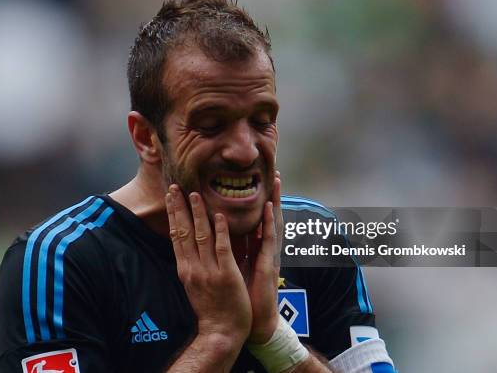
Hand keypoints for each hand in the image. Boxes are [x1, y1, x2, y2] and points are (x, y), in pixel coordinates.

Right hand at [165, 185, 251, 347]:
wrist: (221, 332)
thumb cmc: (210, 309)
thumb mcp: (193, 285)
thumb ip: (191, 264)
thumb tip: (186, 246)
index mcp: (185, 269)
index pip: (176, 237)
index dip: (172, 215)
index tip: (170, 197)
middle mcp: (193, 268)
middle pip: (183, 233)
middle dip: (179, 208)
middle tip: (175, 187)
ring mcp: (209, 271)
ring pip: (201, 236)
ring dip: (198, 214)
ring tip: (195, 194)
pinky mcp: (226, 275)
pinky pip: (222, 249)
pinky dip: (220, 231)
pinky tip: (219, 216)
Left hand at [247, 175, 282, 343]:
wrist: (251, 322)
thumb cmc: (242, 296)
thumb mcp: (234, 268)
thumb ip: (232, 251)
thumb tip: (220, 234)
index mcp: (254, 250)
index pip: (256, 220)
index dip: (258, 202)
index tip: (257, 183)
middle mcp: (263, 250)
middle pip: (268, 218)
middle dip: (272, 196)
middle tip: (276, 173)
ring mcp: (268, 257)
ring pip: (273, 224)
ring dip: (275, 202)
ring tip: (277, 182)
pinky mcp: (268, 266)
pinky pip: (269, 241)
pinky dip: (270, 223)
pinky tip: (270, 208)